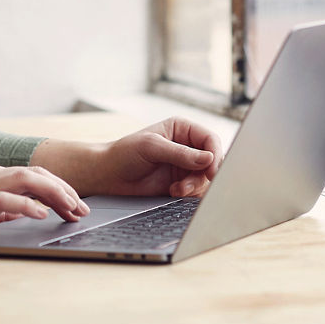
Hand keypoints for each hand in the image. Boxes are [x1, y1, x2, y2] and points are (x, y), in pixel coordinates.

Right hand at [0, 161, 90, 243]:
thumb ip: (0, 210)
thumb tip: (26, 214)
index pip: (32, 174)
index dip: (58, 187)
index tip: (74, 205)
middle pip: (36, 173)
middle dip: (64, 190)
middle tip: (82, 209)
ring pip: (26, 179)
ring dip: (54, 193)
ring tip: (71, 209)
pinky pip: (4, 199)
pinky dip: (26, 205)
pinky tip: (41, 214)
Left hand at [88, 117, 224, 198]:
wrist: (109, 176)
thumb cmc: (125, 154)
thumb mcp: (152, 147)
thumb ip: (181, 153)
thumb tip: (209, 159)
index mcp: (182, 129)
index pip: (210, 139)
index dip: (215, 154)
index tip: (212, 170)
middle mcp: (187, 147)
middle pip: (212, 160)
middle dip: (206, 174)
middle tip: (195, 184)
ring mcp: (185, 166)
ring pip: (206, 178)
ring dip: (195, 186)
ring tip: (177, 190)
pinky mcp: (181, 183)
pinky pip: (196, 190)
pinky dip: (189, 194)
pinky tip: (173, 192)